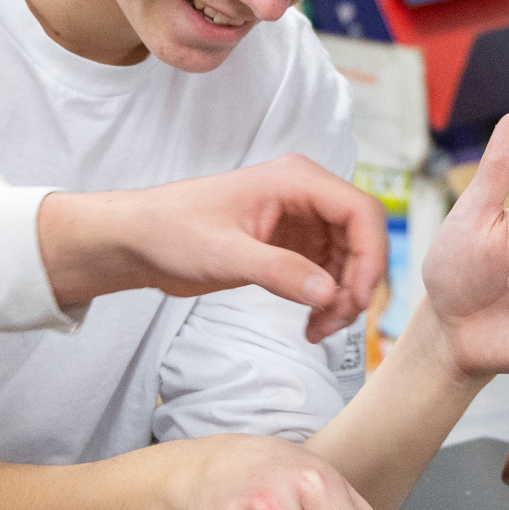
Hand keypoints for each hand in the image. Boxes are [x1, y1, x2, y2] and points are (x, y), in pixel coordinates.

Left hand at [38, 156, 386, 341]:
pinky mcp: (289, 246)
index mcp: (294, 180)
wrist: (138, 242)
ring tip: (318, 329)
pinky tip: (311, 323)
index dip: (370, 256)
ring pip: (348, 259)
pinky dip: (326, 300)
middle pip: (362, 237)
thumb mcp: (224, 253)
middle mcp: (304, 196)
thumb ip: (278, 271)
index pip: (361, 212)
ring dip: (343, 297)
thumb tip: (328, 293)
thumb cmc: (170, 231)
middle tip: (335, 321)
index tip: (353, 298)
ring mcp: (299, 221)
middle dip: (357, 283)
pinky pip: (327, 273)